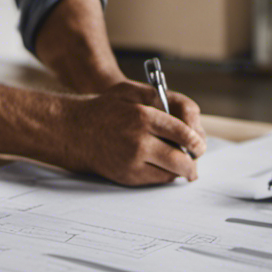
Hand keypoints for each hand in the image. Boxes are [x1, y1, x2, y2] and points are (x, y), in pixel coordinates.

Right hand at [59, 81, 206, 185]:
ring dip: (181, 169)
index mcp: (142, 116)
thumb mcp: (131, 91)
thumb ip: (162, 99)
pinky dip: (165, 174)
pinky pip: (157, 180)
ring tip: (181, 161)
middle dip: (193, 160)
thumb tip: (189, 119)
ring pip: (171, 173)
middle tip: (195, 156)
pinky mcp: (128, 176)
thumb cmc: (103, 108)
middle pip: (182, 160)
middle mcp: (139, 141)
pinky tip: (162, 164)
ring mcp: (133, 162)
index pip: (184, 134)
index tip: (198, 143)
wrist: (73, 130)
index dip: (196, 141)